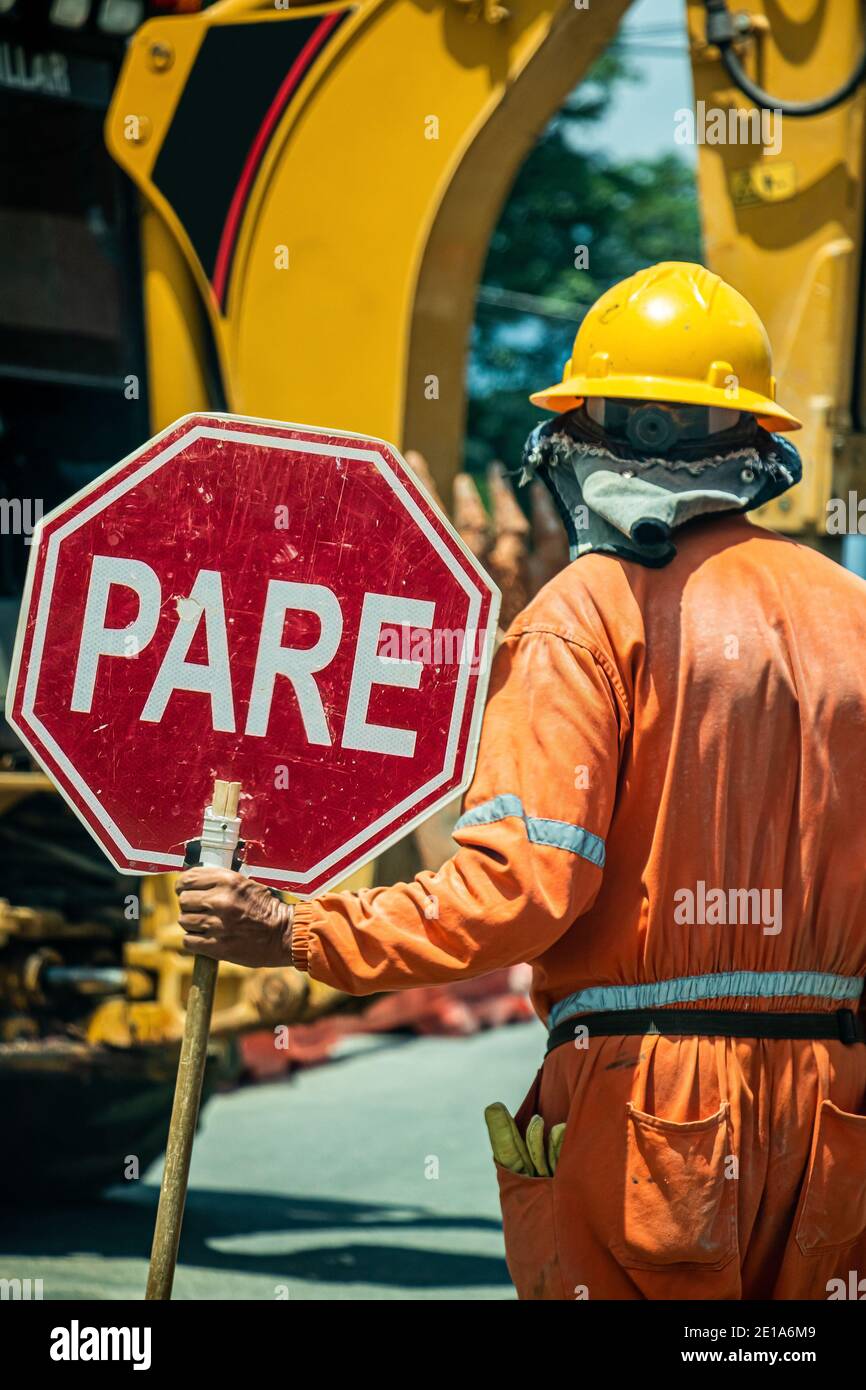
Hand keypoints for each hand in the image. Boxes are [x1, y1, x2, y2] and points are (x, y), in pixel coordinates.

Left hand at [176, 866, 293, 967]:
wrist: (284, 934)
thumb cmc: (266, 909)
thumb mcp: (245, 884)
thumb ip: (219, 882)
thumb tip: (191, 883)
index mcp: (228, 881)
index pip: (187, 879)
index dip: (183, 885)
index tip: (184, 890)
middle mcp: (220, 901)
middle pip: (183, 900)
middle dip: (189, 905)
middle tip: (199, 909)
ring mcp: (217, 925)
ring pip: (184, 920)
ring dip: (192, 923)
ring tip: (206, 924)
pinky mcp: (217, 946)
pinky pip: (188, 941)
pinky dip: (194, 940)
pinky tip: (205, 937)